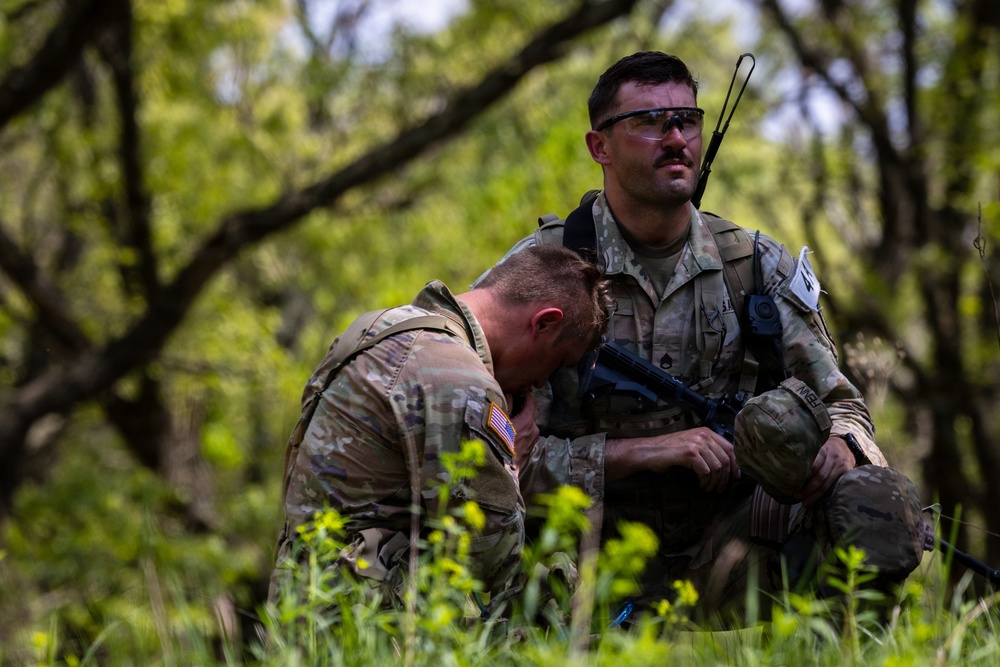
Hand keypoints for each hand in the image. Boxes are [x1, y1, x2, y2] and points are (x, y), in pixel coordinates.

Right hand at [507, 391, 538, 471]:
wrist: (502, 468)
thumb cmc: (498, 443)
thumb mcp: (500, 421)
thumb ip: (506, 405)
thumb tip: (510, 393)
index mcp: (527, 420)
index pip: (531, 400)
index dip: (526, 393)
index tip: (520, 389)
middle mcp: (533, 429)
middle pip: (532, 411)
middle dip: (525, 404)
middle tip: (515, 400)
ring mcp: (533, 439)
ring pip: (530, 423)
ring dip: (523, 416)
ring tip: (512, 415)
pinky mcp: (530, 447)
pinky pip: (528, 432)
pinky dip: (522, 427)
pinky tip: (512, 429)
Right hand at [606, 426, 738, 492]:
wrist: (649, 451)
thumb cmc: (669, 451)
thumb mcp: (691, 444)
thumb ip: (707, 449)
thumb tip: (725, 464)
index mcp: (706, 432)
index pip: (730, 448)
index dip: (735, 464)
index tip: (735, 476)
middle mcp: (703, 435)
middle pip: (726, 459)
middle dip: (725, 477)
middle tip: (720, 488)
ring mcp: (696, 443)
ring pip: (717, 467)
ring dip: (715, 482)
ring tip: (709, 488)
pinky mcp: (689, 453)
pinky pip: (706, 471)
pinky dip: (706, 481)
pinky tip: (701, 485)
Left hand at [796, 436, 854, 506]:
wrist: (846, 446)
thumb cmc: (825, 449)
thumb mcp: (817, 447)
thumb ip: (808, 456)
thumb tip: (790, 470)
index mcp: (823, 450)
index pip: (814, 464)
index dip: (806, 474)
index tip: (796, 482)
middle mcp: (833, 458)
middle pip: (820, 476)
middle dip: (808, 488)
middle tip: (797, 496)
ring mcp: (841, 466)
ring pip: (827, 483)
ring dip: (815, 495)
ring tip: (805, 502)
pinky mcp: (846, 474)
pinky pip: (834, 486)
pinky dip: (824, 494)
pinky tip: (816, 500)